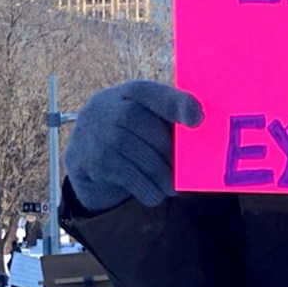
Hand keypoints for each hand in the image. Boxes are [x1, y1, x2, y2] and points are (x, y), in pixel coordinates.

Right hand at [63, 80, 202, 211]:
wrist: (87, 158)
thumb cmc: (133, 136)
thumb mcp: (148, 119)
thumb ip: (171, 118)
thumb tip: (201, 127)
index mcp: (128, 92)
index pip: (151, 92)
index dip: (175, 102)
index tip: (197, 118)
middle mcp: (105, 107)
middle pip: (144, 124)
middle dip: (168, 149)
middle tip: (185, 170)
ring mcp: (93, 133)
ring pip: (135, 152)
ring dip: (161, 174)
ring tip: (173, 188)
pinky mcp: (87, 160)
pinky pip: (125, 175)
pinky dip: (146, 188)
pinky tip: (156, 194)